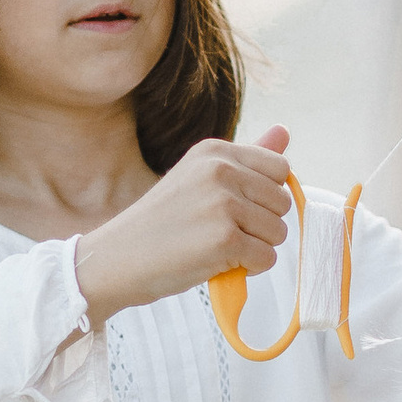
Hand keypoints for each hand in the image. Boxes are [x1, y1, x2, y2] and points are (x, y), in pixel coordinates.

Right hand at [74, 128, 291, 323]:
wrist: (117, 258)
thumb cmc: (161, 224)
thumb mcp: (200, 179)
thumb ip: (247, 159)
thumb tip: (285, 131)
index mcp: (215, 151)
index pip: (279, 168)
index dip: (265, 197)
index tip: (235, 210)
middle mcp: (220, 171)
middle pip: (283, 203)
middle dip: (261, 225)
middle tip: (220, 232)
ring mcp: (223, 204)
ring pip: (279, 232)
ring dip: (255, 248)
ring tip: (217, 248)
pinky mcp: (225, 239)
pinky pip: (266, 258)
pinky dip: (249, 269)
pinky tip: (218, 263)